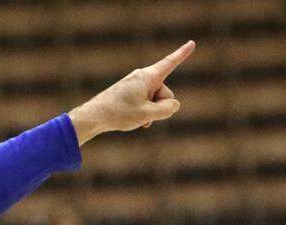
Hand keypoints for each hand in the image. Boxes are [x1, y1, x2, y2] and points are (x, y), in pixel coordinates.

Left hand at [68, 40, 195, 144]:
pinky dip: (144, 113)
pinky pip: (146, 103)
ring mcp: (136, 86)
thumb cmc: (119, 113)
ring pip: (155, 101)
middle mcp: (143, 78)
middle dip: (161, 106)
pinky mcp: (130, 94)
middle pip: (165, 92)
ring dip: (150, 112)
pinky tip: (136, 120)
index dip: (182, 53)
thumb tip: (174, 105)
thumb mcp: (148, 113)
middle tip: (143, 114)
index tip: (192, 42)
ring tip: (134, 117)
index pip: (170, 63)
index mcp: (148, 76)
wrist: (94, 116)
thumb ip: (167, 109)